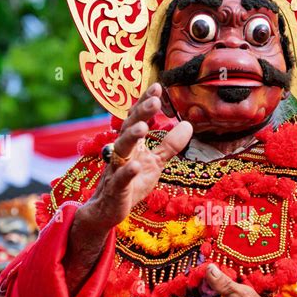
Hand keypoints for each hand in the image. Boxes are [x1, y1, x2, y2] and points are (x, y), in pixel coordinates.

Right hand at [82, 82, 191, 230]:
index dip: (145, 102)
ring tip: (143, 128)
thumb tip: (188, 125)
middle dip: (140, 114)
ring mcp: (116, 169)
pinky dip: (128, 172)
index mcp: (132, 144)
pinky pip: (121, 179)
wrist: (108, 210)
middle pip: (129, 128)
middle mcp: (122, 152)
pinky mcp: (116, 189)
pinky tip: (137, 166)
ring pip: (121, 149)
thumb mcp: (155, 162)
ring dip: (131, 137)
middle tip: (155, 101)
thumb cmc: (131, 183)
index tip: (157, 87)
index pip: (137, 118)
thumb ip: (170, 145)